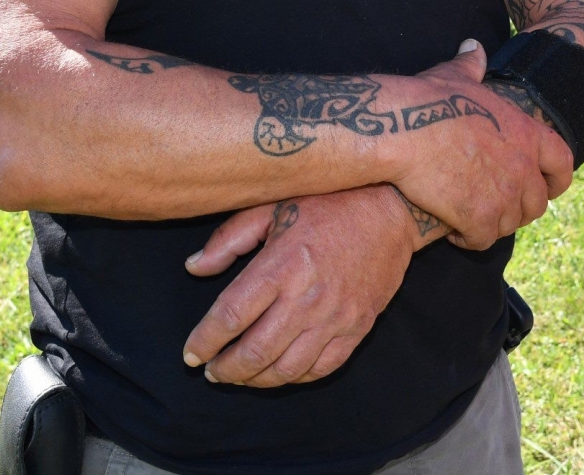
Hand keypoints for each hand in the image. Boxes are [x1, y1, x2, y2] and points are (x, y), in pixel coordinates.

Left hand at [182, 183, 429, 386]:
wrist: (393, 209)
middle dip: (225, 369)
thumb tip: (194, 267)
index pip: (230, 317)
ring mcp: (336, 317)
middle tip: (211, 371)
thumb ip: (230, 239)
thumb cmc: (330, 202)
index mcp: (282, 265)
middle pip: (255, 352)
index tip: (190, 354)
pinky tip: (279, 371)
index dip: (203, 342)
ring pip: (286, 369)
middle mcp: (308, 297)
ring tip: (240, 375)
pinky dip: (294, 378)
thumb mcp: (273, 206)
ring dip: (255, 380)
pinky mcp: (358, 327)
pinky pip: (321, 368)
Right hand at [391, 40, 575, 249]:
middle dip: (520, 209)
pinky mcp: (480, 217)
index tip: (550, 189)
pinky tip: (453, 230)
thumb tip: (473, 46)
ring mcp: (505, 194)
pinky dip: (470, 239)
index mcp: (527, 133)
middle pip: (537, 203)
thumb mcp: (456, 76)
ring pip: (510, 224)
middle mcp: (524, 166)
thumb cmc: (428, 99)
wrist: (404, 129)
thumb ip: (472, 66)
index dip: (558, 179)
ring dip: (493, 225)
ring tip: (470, 219)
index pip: (562, 162)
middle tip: (496, 209)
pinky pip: (484, 240)